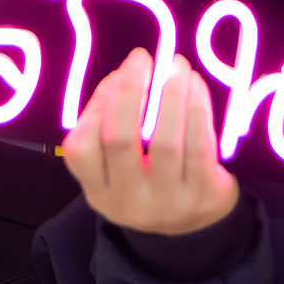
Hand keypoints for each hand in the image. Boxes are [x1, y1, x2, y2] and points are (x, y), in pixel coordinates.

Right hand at [64, 49, 238, 237]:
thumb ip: (110, 126)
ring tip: (175, 65)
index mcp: (99, 192)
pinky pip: (199, 146)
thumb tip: (123, 74)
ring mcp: (168, 203)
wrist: (196, 225)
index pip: (80, 149)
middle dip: (129, 91)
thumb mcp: (117, 169)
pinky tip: (194, 85)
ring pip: (164, 141)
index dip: (97, 106)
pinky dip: (197, 109)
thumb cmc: (150, 180)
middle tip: (141, 59)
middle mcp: (129, 202)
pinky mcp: (203, 195)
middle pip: (120, 140)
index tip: (117, 75)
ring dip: (169, 95)